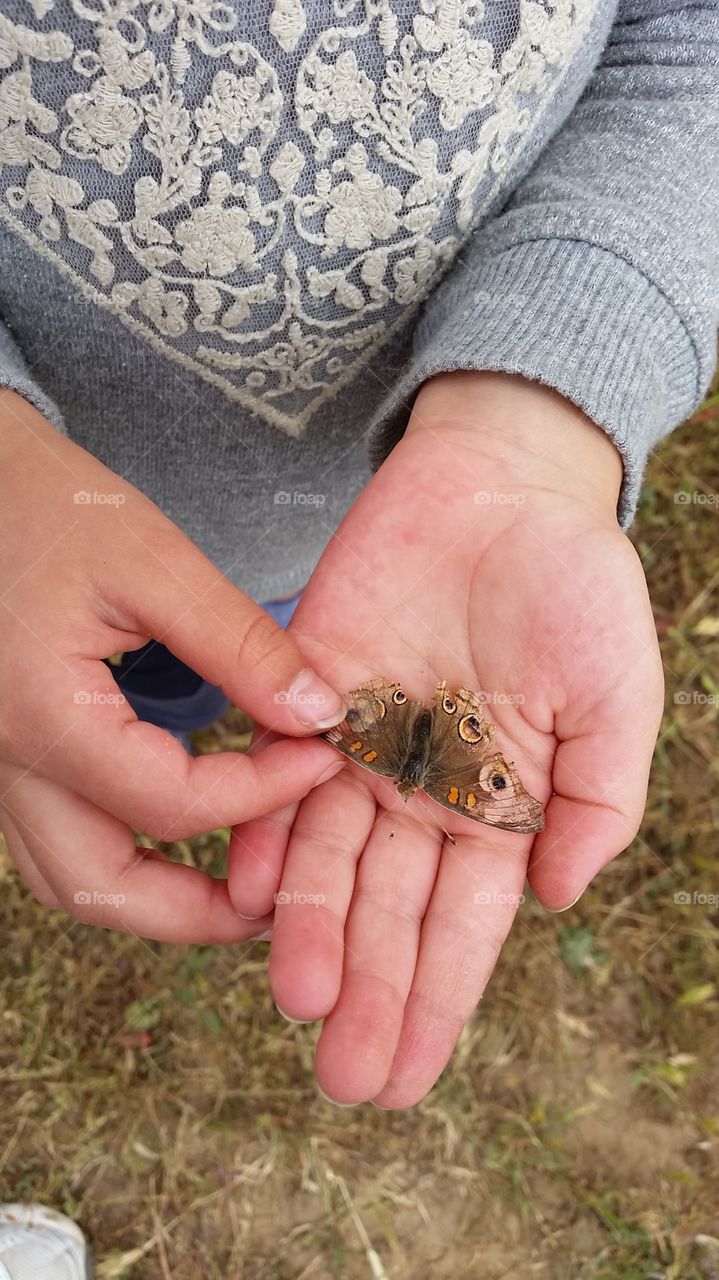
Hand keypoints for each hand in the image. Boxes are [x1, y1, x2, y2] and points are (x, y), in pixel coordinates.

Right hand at [0, 391, 344, 941]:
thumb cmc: (43, 500)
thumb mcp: (152, 559)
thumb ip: (239, 643)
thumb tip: (318, 711)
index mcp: (45, 717)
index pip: (173, 805)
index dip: (263, 794)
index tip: (322, 756)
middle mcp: (7, 761)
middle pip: (99, 888)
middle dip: (196, 914)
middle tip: (278, 897)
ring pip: (67, 878)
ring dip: (152, 901)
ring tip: (233, 886)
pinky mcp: (6, 749)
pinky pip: (55, 837)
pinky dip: (120, 856)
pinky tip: (177, 831)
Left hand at [229, 371, 662, 1105]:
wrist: (503, 487)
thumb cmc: (578, 590)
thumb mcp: (619, 703)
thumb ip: (596, 805)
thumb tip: (557, 902)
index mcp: (497, 808)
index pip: (462, 927)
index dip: (437, 1003)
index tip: (407, 1079)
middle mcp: (423, 793)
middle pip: (389, 912)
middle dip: (370, 993)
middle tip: (346, 1078)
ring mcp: (363, 749)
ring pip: (326, 860)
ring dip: (310, 934)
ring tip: (298, 1005)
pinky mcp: (311, 697)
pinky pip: (278, 775)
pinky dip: (262, 833)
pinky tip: (244, 895)